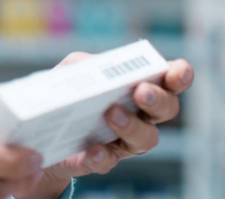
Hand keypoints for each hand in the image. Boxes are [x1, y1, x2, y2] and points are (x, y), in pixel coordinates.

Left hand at [17, 53, 194, 198]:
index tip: (176, 73)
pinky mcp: (101, 159)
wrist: (45, 128)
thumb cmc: (71, 91)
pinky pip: (108, 161)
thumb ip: (85, 63)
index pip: (171, 80)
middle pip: (166, 109)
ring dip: (132, 126)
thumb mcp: (74, 69)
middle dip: (158, 100)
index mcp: (141, 86)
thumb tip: (91, 67)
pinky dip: (102, 156)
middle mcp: (142, 115)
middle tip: (141, 92)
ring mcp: (125, 140)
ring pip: (146, 139)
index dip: (180, 75)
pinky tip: (93, 150)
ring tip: (112, 114)